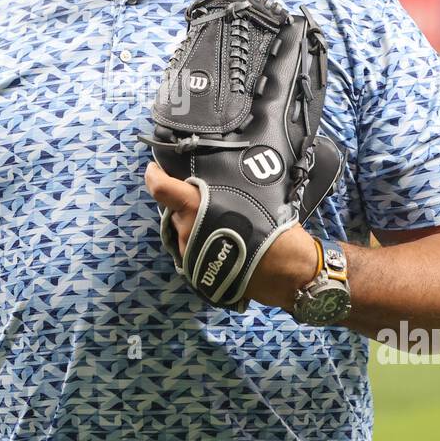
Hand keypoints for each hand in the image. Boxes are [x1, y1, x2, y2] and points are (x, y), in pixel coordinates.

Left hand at [144, 162, 318, 311]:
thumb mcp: (251, 197)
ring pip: (184, 232)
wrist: (285, 271)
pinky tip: (222, 246)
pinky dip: (202, 246)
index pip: (160, 188)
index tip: (154, 169)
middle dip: (186, 207)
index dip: (154, 175)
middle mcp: (186, 228)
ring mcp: (189, 252)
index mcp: (196, 206)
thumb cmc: (272, 228)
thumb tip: (209, 186)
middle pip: (175, 211)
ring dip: (195, 228)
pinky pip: (193, 251)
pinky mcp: (196, 272)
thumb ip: (221, 193)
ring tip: (222, 228)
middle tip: (209, 205)